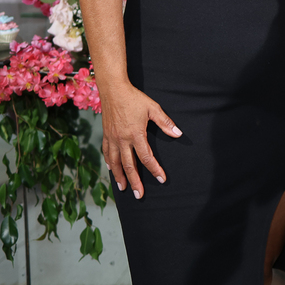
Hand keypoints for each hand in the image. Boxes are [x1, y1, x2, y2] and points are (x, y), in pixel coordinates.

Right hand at [100, 82, 181, 198]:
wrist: (113, 89)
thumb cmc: (134, 98)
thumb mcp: (152, 108)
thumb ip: (165, 123)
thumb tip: (178, 134)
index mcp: (135, 134)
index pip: (146, 157)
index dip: (155, 169)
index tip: (161, 179)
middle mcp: (122, 139)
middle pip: (129, 165)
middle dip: (135, 181)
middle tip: (139, 195)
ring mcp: (112, 138)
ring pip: (115, 162)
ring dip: (120, 177)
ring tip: (123, 188)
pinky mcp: (106, 135)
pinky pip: (107, 153)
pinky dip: (110, 163)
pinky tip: (112, 170)